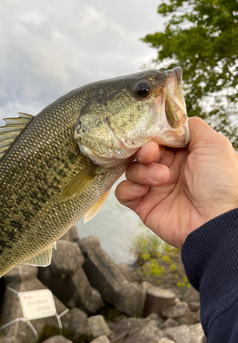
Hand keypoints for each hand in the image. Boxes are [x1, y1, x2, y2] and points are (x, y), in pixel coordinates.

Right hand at [115, 117, 237, 247]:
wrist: (214, 221)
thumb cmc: (219, 183)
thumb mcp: (213, 144)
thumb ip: (191, 126)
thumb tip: (173, 121)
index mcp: (184, 154)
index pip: (158, 138)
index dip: (153, 135)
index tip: (153, 136)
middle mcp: (168, 169)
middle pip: (141, 151)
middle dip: (144, 150)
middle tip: (151, 154)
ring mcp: (154, 188)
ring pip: (131, 169)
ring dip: (141, 171)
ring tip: (161, 178)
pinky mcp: (143, 205)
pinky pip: (123, 192)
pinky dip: (129, 188)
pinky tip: (143, 190)